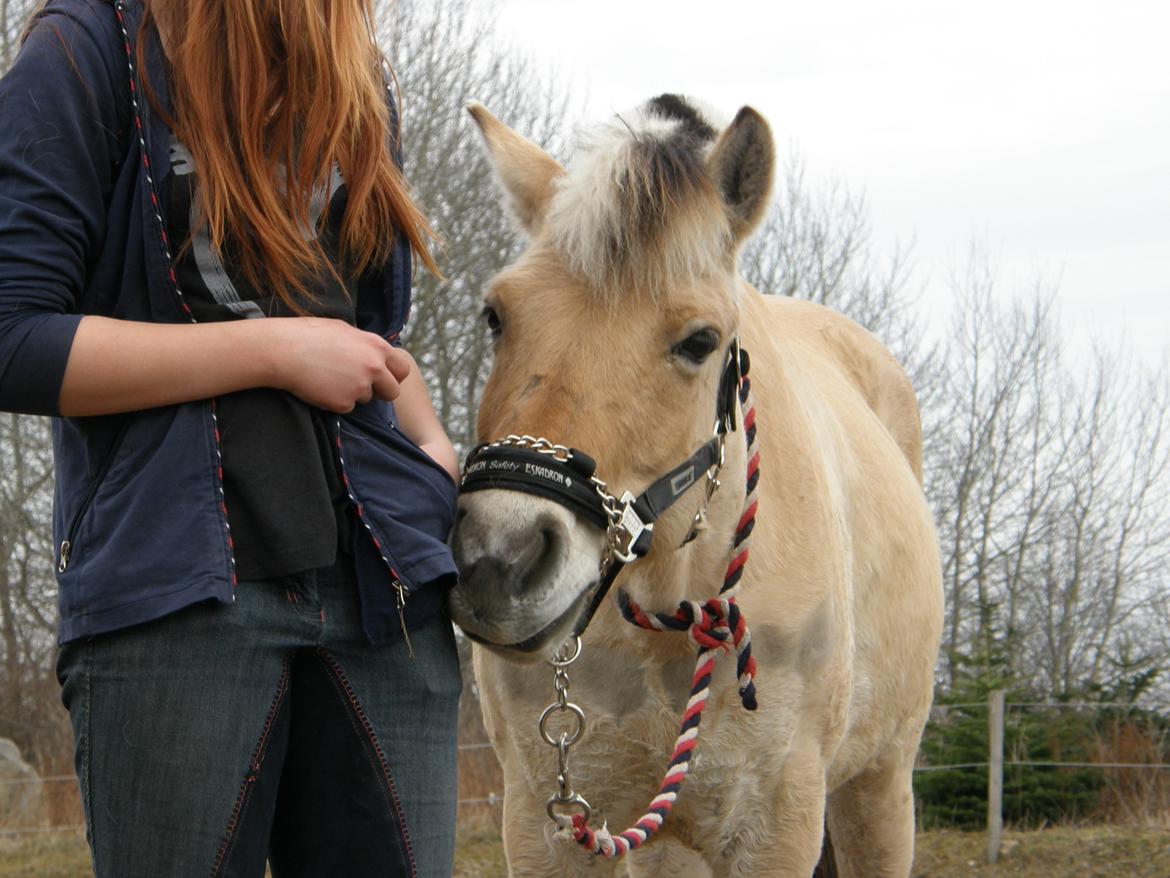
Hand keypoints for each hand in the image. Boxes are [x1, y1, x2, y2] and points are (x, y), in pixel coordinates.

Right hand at [263, 317, 412, 412]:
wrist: (283, 351)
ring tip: (330, 378)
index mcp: (376, 346)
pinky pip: (346, 407)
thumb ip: (365, 345)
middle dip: (381, 392)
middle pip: (393, 392)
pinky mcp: (343, 403)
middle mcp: (374, 367)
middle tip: (361, 387)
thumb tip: (376, 355)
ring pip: (366, 399)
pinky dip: (336, 401)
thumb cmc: (309, 335)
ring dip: (353, 394)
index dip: (393, 376)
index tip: (384, 379)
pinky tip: (321, 386)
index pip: (402, 369)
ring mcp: (360, 387)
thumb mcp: (345, 331)